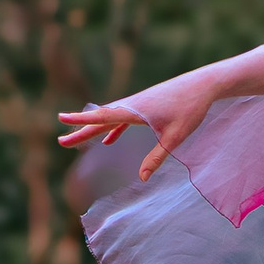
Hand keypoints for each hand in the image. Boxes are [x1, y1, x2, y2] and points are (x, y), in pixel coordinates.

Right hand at [57, 68, 219, 181]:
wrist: (203, 84)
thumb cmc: (191, 108)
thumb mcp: (176, 137)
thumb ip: (157, 157)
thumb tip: (142, 178)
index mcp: (135, 110)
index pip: (102, 116)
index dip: (81, 120)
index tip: (61, 119)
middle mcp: (132, 105)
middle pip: (100, 119)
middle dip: (80, 130)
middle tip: (60, 141)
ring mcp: (137, 104)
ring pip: (109, 118)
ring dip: (93, 130)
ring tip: (77, 141)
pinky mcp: (145, 105)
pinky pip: (123, 119)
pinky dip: (114, 129)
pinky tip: (109, 141)